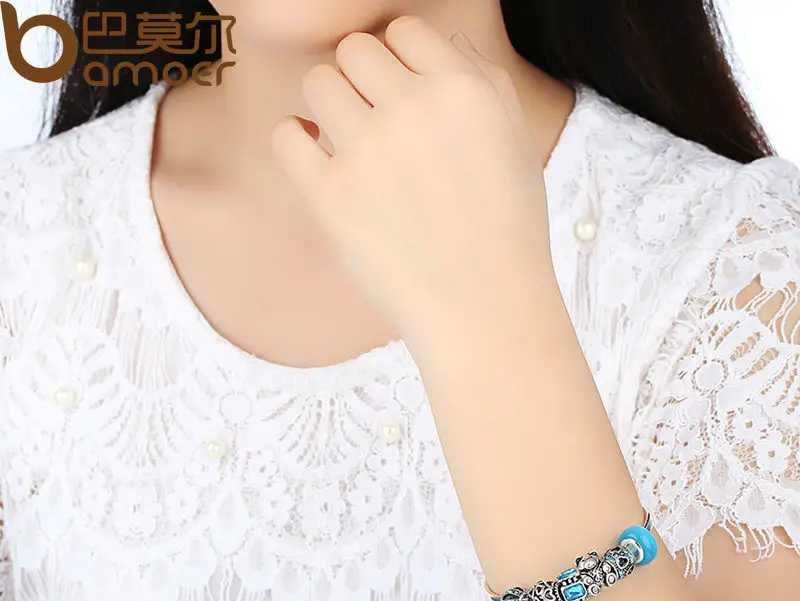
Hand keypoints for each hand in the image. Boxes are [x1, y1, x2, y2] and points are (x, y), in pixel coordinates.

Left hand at [271, 15, 553, 342]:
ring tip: (348, 143)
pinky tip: (316, 158)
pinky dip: (296, 141)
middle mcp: (413, 110)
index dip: (400, 60)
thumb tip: (438, 47)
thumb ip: (482, 84)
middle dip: (362, 80)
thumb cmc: (505, 232)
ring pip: (317, 82)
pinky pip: (286, 135)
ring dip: (329, 106)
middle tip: (375, 122)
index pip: (404, 31)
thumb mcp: (517, 144)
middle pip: (355, 50)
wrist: (482, 307)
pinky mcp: (329, 195)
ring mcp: (366, 152)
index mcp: (464, 90)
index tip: (402, 95)